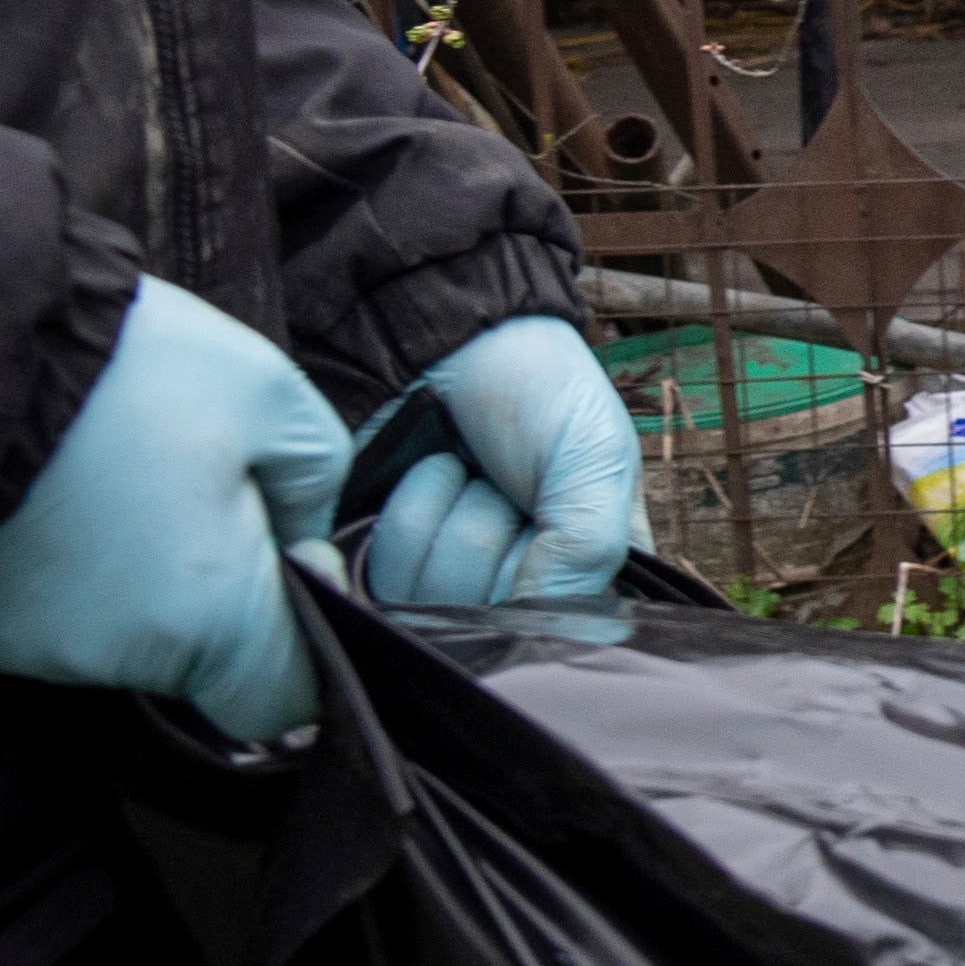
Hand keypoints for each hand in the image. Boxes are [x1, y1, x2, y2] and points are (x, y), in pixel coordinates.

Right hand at [0, 278, 351, 746]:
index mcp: (213, 623)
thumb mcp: (270, 393)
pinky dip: (58, 566)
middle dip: (207, 584)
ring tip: (105, 473)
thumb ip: (315, 483)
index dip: (301, 635)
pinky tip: (48, 493)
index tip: (287, 552)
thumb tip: (300, 541)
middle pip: (194, 656)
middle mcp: (120, 661)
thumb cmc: (126, 372)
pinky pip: (45, 612)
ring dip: (128, 571)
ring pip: (118, 632)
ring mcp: (33, 653)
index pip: (283, 702)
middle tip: (183, 481)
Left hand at [355, 310, 642, 615]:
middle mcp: (510, 587)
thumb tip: (530, 628)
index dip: (539, 581)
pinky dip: (385, 531)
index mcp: (581, 571)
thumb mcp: (595, 458)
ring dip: (434, 517)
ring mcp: (439, 581)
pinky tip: (408, 485)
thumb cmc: (536, 387)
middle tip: (494, 477)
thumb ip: (584, 552)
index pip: (558, 630)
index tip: (540, 518)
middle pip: (486, 620)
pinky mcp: (377, 568)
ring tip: (452, 467)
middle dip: (482, 533)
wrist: (442, 335)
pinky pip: (369, 590)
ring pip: (427, 603)